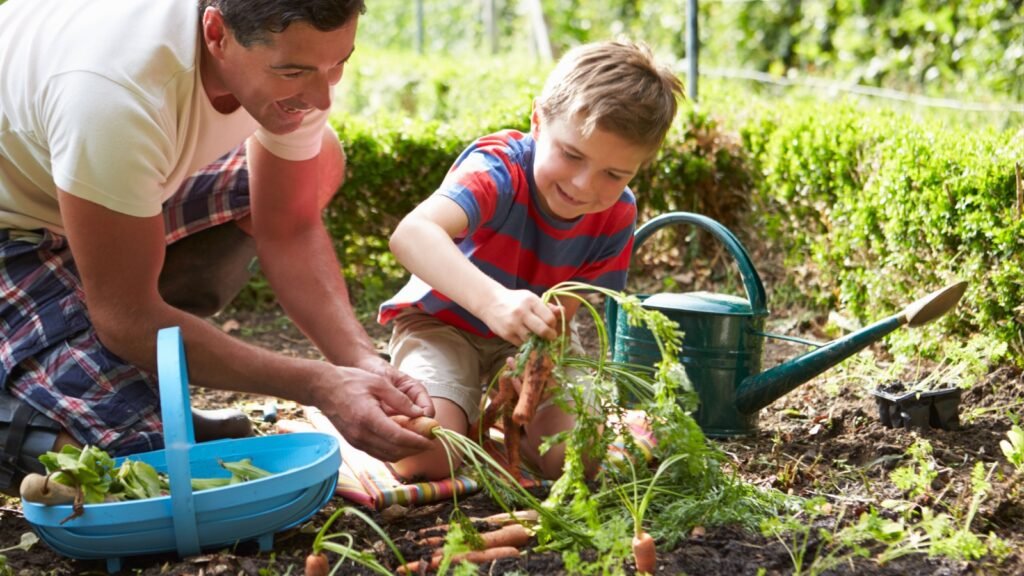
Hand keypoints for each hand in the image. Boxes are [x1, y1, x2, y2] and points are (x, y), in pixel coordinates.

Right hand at [312, 364, 433, 460]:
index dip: (417, 442)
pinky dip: (393, 451)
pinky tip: (402, 443)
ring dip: (405, 453)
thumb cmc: (351, 381)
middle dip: (415, 449)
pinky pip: (378, 453)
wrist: (323, 388)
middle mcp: (361, 435)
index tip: (431, 441)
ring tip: (419, 443)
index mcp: (368, 418)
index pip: (398, 437)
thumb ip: (400, 399)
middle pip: (395, 451)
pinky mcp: (354, 443)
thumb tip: (420, 414)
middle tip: (430, 443)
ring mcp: (356, 441)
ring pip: (387, 456)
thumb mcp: (379, 383)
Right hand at [479, 289, 558, 345]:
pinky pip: (522, 344)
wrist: (490, 302)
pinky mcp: (506, 334)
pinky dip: (527, 343)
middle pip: (543, 331)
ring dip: (538, 341)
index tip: (552, 326)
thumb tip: (562, 311)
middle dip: (550, 336)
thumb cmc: (514, 300)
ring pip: (533, 340)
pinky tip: (526, 337)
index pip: (549, 318)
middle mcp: (522, 313)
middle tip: (551, 336)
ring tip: (537, 337)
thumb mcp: (530, 298)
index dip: (553, 324)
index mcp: (530, 301)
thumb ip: (546, 306)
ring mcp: (513, 325)